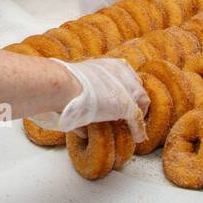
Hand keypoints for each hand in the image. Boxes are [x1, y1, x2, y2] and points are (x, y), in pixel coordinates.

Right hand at [29, 58, 148, 141]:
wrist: (62, 85)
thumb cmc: (61, 83)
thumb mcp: (75, 85)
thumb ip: (81, 99)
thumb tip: (81, 124)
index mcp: (110, 64)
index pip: (126, 77)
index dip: (124, 91)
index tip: (118, 100)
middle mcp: (122, 72)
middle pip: (137, 88)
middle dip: (133, 101)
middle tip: (126, 114)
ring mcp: (127, 89)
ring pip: (141, 104)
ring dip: (137, 116)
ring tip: (132, 127)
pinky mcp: (127, 106)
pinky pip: (137, 120)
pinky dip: (138, 130)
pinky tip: (136, 138)